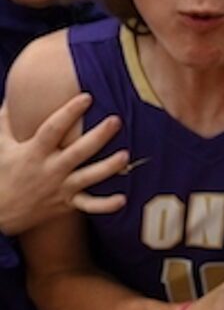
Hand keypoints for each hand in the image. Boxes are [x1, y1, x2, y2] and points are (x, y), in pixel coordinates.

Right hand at [0, 93, 126, 235]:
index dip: (69, 112)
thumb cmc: (4, 173)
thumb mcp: (1, 145)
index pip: (53, 129)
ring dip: (108, 168)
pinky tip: (123, 199)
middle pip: (77, 151)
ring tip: (125, 155)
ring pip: (88, 177)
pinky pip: (89, 205)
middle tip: (116, 120)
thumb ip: (5, 121)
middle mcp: (50, 169)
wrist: (0, 212)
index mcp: (34, 152)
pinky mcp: (68, 203)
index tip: (87, 97)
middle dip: (97, 136)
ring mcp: (61, 187)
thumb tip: (10, 98)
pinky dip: (105, 205)